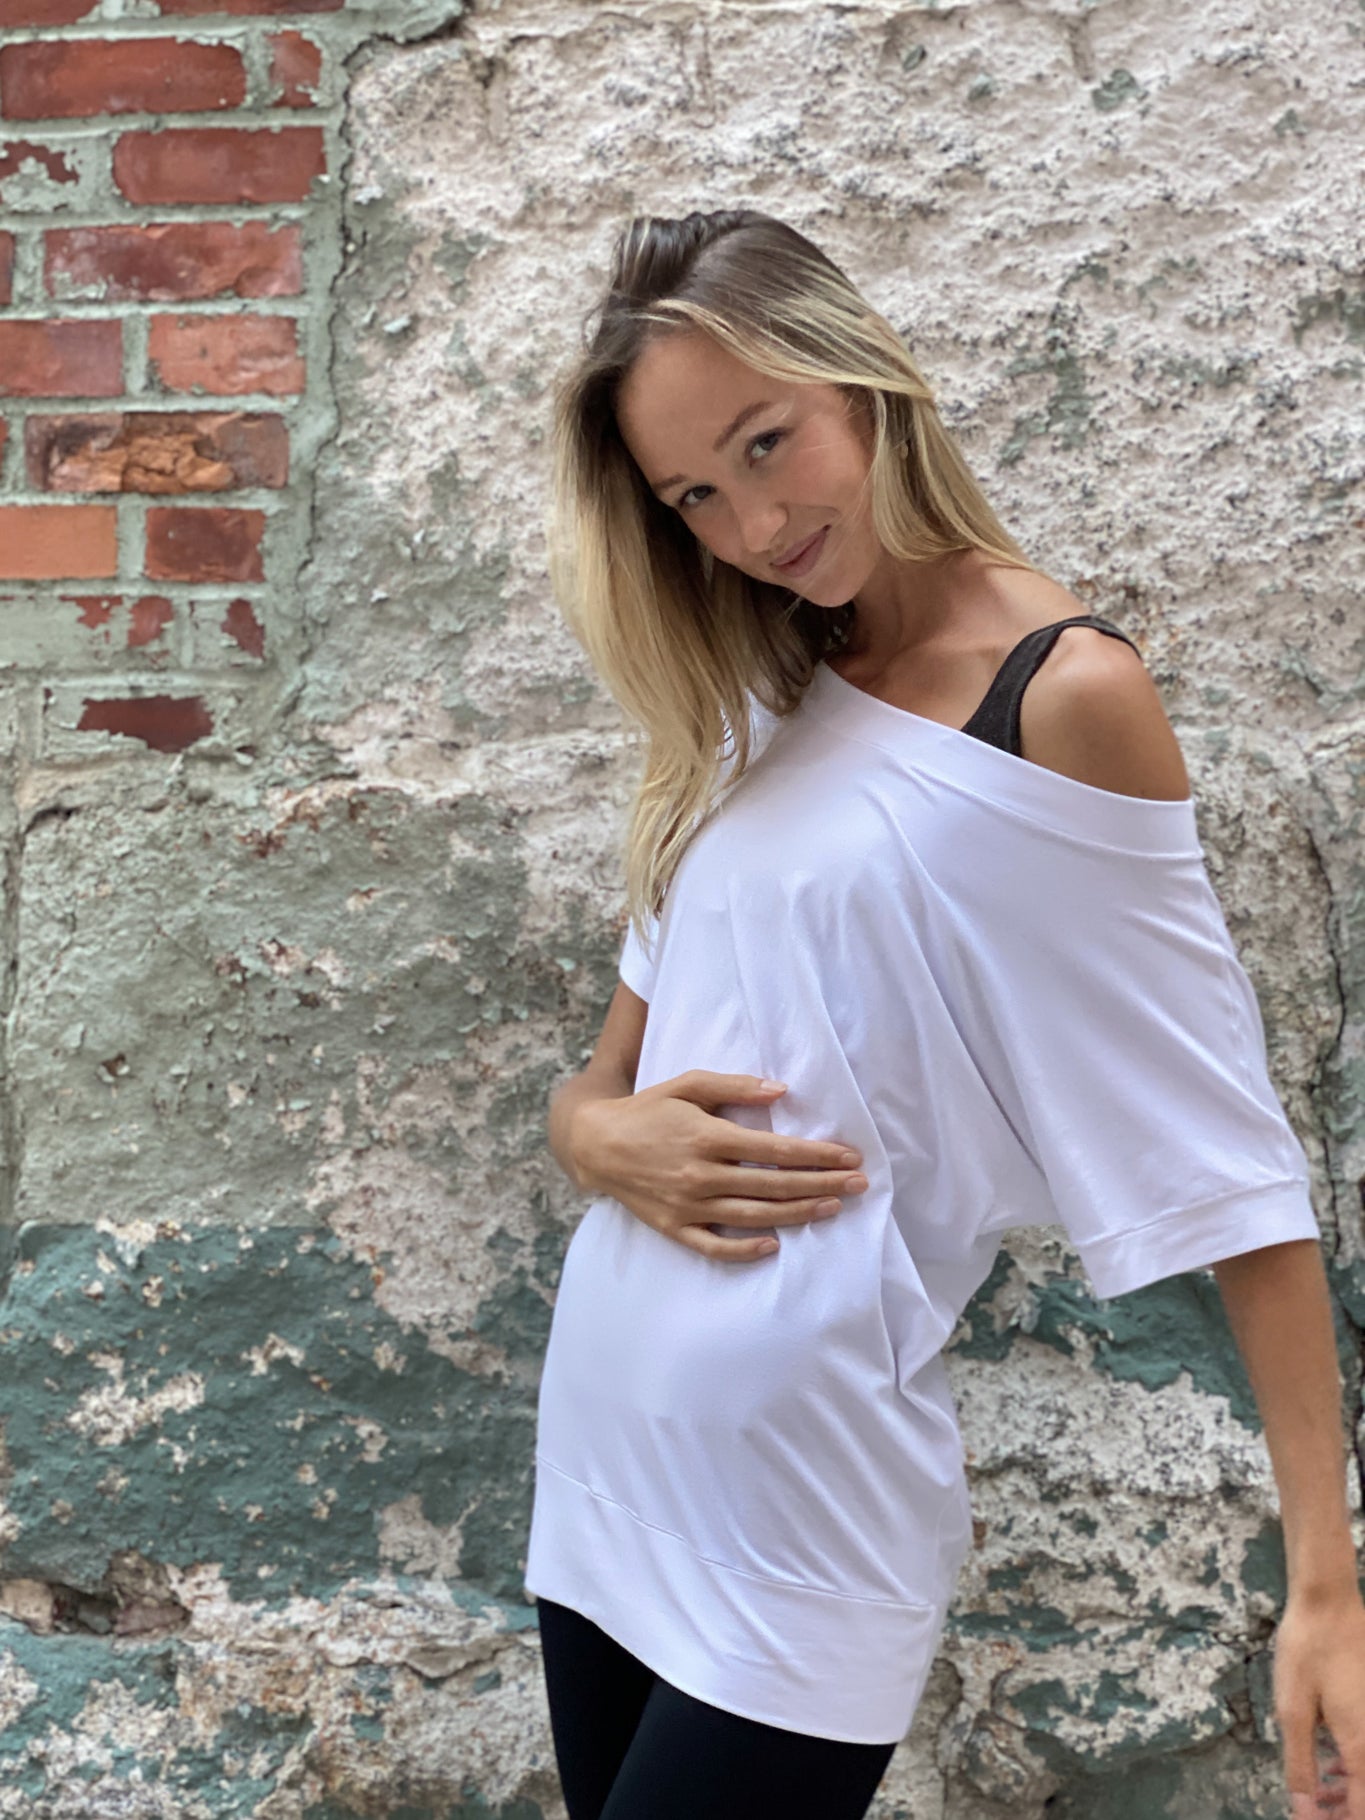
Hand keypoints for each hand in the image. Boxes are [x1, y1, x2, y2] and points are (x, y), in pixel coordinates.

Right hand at [569, 1070, 868, 1261]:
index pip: (774, 1150)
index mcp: (706, 1136)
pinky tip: (774, 1246)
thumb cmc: (648, 1109)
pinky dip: (745, 1250)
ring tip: (832, 1208)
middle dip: (821, 1184)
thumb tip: (781, 1092)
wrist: (596, 1144)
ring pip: (753, 1216)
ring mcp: (688, 1205)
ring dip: (797, 1213)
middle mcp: (700, 1174)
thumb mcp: (688, 1084)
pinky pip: (715, 1246)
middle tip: (858, 1185)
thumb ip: (735, 1087)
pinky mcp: (674, 1228)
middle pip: (773, 1185)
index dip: (816, 1154)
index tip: (849, 1156)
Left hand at [1274, 1588, 1364, 1815]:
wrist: (1328, 1601)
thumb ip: (1301, 1765)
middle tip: (1312, 1813)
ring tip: (1317, 1797)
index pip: (1363, 1811)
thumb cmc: (1307, 1652)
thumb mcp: (1293, 1711)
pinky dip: (1353, 1766)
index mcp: (1362, 1748)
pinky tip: (1330, 1763)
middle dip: (1345, 1811)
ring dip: (1349, 1792)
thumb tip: (1303, 1812)